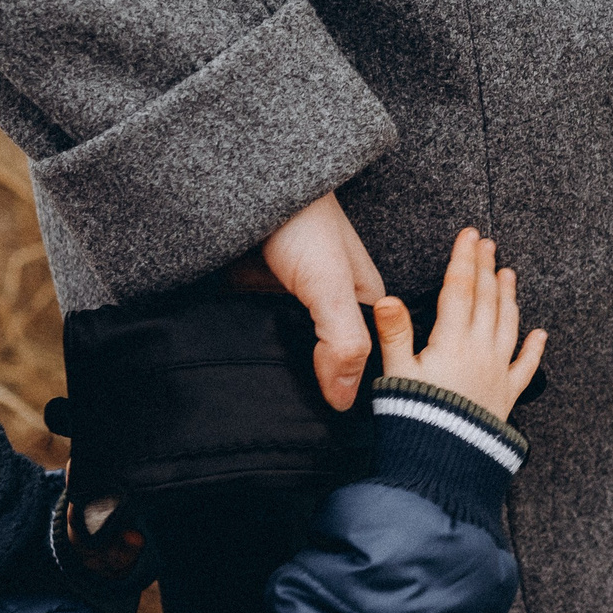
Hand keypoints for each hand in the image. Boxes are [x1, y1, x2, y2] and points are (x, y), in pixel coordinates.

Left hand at [257, 192, 384, 409]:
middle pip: (328, 366)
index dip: (354, 397)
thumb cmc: (303, 222)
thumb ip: (344, 341)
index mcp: (365, 308)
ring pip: (293, 360)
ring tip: (266, 414)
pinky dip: (255, 358)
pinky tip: (245, 381)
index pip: (367, 368)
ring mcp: (294, 311)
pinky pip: (262, 343)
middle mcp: (332, 312)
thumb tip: (343, 402)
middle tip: (290, 426)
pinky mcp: (259, 306)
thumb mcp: (331, 285)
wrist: (248, 182)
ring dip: (281, 379)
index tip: (332, 430)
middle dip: (313, 391)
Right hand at [375, 229, 547, 420]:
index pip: (459, 289)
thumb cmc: (416, 418)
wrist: (444, 462)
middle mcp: (480, 350)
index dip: (464, 259)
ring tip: (509, 274)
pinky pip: (526, 367)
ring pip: (508, 324)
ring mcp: (497, 372)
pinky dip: (535, 349)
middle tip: (489, 244)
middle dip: (487, 268)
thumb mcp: (396, 373)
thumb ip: (394, 333)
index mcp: (452, 341)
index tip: (470, 236)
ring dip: (509, 297)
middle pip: (486, 300)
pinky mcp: (507, 396)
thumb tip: (385, 298)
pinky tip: (541, 335)